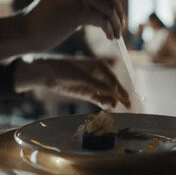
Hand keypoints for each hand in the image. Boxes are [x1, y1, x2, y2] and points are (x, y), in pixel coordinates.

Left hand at [13, 55, 130, 108]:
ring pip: (106, 94)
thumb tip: (113, 92)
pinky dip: (103, 103)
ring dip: (112, 101)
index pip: (113, 79)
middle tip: (129, 106)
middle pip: (112, 87)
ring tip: (116, 108)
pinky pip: (98, 98)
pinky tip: (108, 107)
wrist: (46, 74)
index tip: (125, 99)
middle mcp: (98, 75)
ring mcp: (92, 84)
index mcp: (99, 66)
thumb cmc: (63, 69)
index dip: (120, 89)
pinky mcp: (85, 92)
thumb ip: (97, 85)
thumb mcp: (81, 77)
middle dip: (120, 96)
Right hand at [23, 0, 125, 50]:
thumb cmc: (44, 20)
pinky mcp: (79, 11)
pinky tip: (110, 37)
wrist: (25, 30)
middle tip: (120, 30)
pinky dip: (110, 29)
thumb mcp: (65, 0)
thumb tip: (111, 7)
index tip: (118, 18)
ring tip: (115, 36)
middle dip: (119, 14)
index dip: (116, 4)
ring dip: (116, 24)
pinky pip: (104, 20)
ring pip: (110, 9)